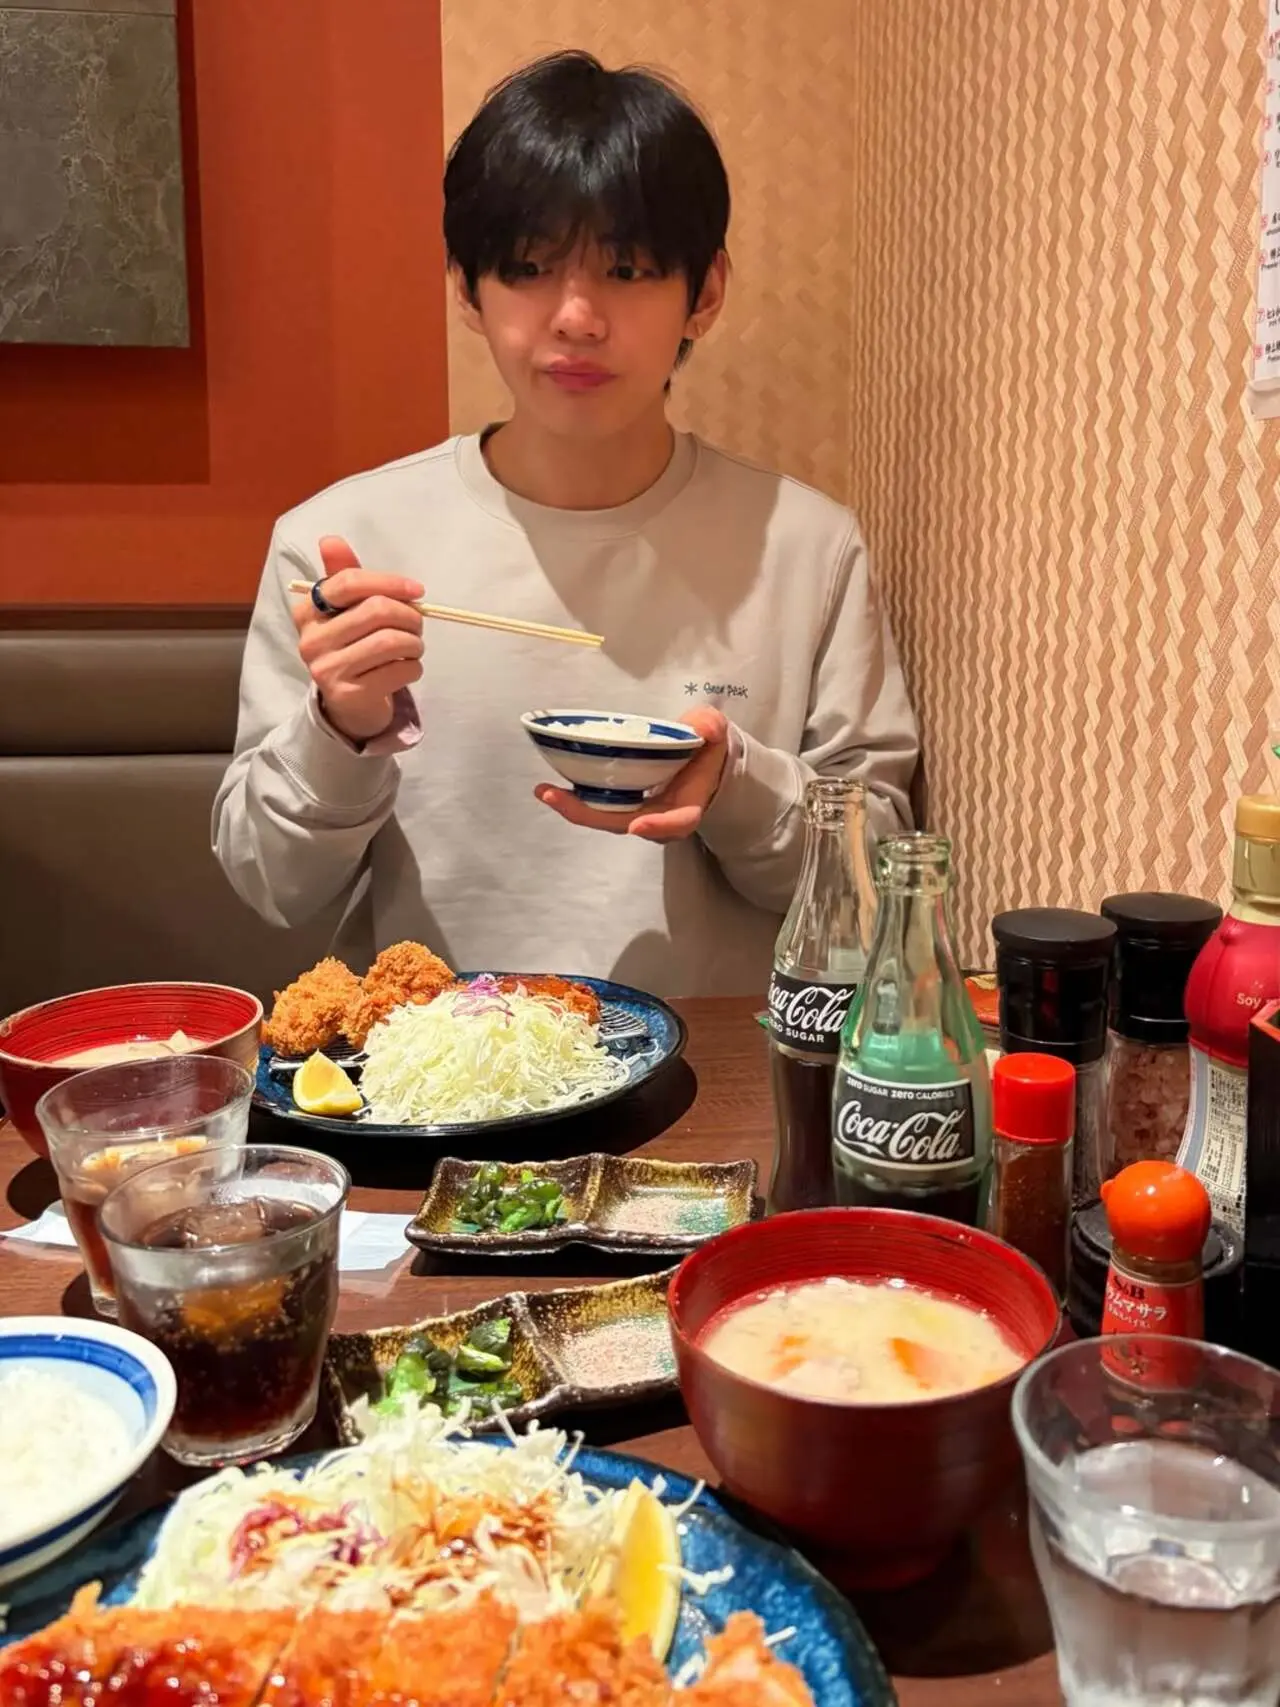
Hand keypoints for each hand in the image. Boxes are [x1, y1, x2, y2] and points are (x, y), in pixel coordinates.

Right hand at [292, 536, 424, 743]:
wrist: (349, 705)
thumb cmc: (352, 647)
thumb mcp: (346, 610)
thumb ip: (344, 576)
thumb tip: (330, 539)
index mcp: (307, 612)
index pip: (348, 583)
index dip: (389, 582)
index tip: (417, 590)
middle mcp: (311, 640)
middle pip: (376, 611)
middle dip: (409, 615)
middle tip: (417, 625)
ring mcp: (328, 670)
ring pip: (391, 641)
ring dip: (415, 643)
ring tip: (413, 647)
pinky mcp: (350, 695)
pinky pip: (399, 670)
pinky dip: (414, 667)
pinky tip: (407, 668)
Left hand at [535, 706, 729, 841]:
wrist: (703, 761)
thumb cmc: (706, 748)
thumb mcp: (713, 731)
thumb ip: (709, 727)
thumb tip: (706, 728)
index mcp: (687, 803)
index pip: (678, 821)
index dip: (659, 826)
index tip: (638, 826)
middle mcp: (660, 815)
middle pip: (625, 824)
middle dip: (590, 816)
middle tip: (556, 797)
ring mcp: (639, 812)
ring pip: (606, 819)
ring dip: (575, 809)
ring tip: (545, 792)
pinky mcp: (623, 804)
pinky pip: (599, 808)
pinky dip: (576, 801)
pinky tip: (550, 790)